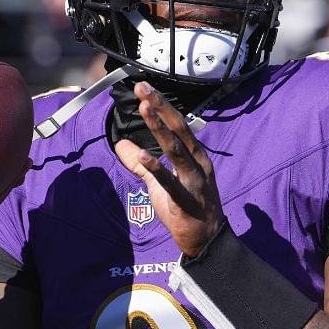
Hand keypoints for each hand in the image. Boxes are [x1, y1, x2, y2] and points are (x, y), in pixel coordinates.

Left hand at [113, 82, 223, 256]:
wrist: (207, 240)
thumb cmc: (186, 209)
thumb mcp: (160, 183)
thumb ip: (142, 164)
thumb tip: (121, 144)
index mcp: (194, 155)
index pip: (177, 124)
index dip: (160, 105)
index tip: (143, 89)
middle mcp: (197, 162)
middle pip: (178, 128)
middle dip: (160, 106)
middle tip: (142, 88)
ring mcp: (193, 180)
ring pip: (176, 149)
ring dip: (159, 128)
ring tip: (144, 109)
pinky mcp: (185, 200)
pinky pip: (170, 182)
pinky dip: (157, 168)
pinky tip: (143, 155)